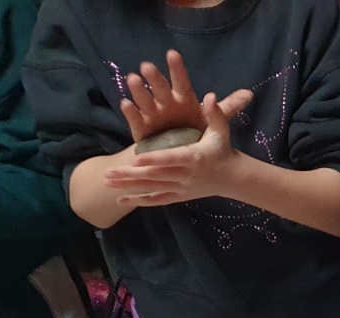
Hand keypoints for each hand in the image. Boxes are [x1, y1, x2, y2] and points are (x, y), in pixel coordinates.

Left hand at [103, 93, 246, 207]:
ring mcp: (181, 187)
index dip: (154, 159)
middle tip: (109, 171)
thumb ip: (216, 114)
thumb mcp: (221, 131)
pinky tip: (120, 200)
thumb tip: (210, 96)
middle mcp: (186, 175)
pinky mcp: (179, 195)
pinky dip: (140, 201)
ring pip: (152, 188)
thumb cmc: (222, 150)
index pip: (172, 158)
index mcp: (194, 157)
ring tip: (106, 182)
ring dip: (129, 186)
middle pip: (156, 176)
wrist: (233, 178)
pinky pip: (158, 199)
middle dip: (131, 174)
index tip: (136, 158)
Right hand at [119, 50, 251, 141]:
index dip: (177, 68)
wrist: (177, 157)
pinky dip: (131, 112)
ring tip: (133, 78)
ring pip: (145, 100)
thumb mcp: (211, 121)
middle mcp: (166, 104)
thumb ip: (227, 108)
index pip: (181, 81)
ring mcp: (152, 115)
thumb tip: (249, 93)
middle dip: (154, 78)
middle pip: (161, 89)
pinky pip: (136, 120)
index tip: (172, 53)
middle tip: (147, 65)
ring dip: (139, 90)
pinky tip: (126, 103)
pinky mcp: (142, 129)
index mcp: (183, 100)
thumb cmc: (193, 134)